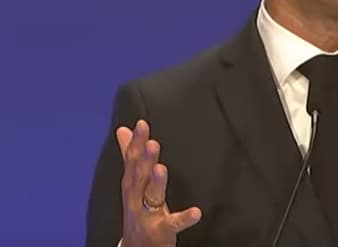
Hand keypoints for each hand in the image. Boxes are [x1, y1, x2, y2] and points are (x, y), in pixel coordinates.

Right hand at [117, 120, 201, 246]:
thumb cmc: (137, 210)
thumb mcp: (132, 182)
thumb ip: (129, 155)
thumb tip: (123, 130)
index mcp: (132, 185)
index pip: (132, 161)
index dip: (136, 143)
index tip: (142, 124)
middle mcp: (136, 199)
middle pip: (139, 178)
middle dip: (144, 160)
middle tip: (152, 142)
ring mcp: (147, 215)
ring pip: (151, 198)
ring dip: (156, 183)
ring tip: (161, 168)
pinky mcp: (161, 231)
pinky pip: (173, 223)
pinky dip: (184, 218)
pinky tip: (196, 212)